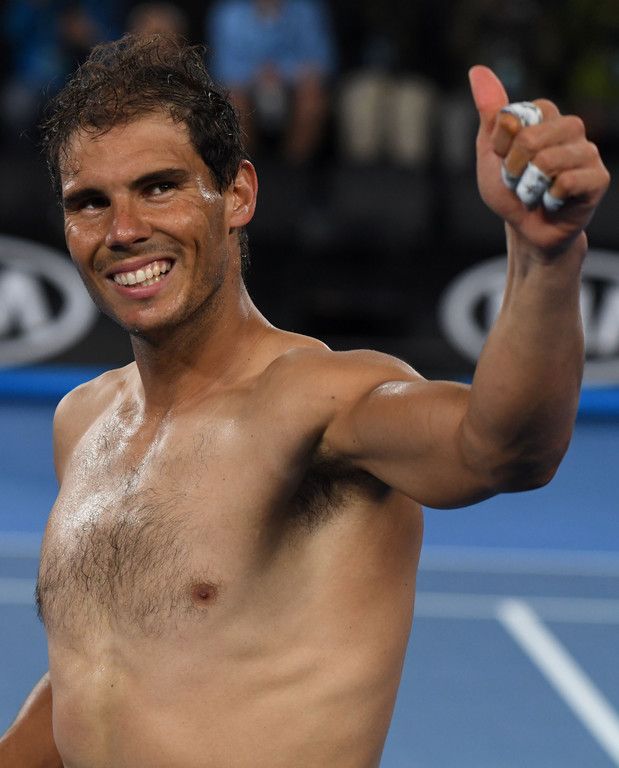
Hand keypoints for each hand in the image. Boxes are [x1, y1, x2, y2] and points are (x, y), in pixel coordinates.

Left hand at [469, 65, 609, 255]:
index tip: (506, 162)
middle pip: (530, 139)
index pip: (514, 118)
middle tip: (520, 182)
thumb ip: (489, 113)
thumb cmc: (510, 191)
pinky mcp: (598, 178)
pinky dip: (549, 199)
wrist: (527, 230)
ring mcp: (587, 151)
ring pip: (547, 162)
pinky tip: (553, 202)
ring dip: (529, 188)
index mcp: (545, 114)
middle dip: (514, 169)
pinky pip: (566, 182)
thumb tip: (477, 70)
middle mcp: (571, 127)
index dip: (501, 147)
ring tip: (535, 193)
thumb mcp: (490, 153)